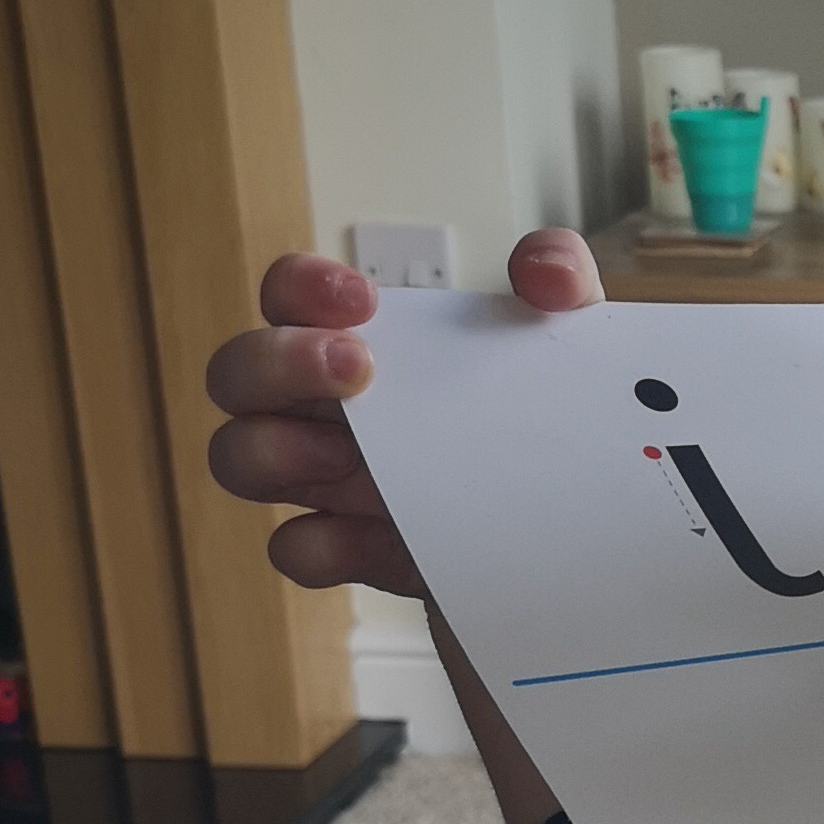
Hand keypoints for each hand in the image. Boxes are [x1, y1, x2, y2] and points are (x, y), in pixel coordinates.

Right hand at [204, 229, 601, 597]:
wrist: (586, 539)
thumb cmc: (552, 424)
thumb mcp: (571, 344)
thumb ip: (564, 283)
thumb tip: (541, 270)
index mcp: (373, 346)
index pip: (293, 295)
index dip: (301, 287)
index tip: (360, 303)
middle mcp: (338, 409)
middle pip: (237, 372)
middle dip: (276, 362)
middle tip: (357, 372)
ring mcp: (338, 482)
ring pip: (238, 458)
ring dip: (272, 451)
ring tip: (349, 461)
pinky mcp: (361, 553)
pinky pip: (295, 549)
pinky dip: (319, 545)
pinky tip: (377, 538)